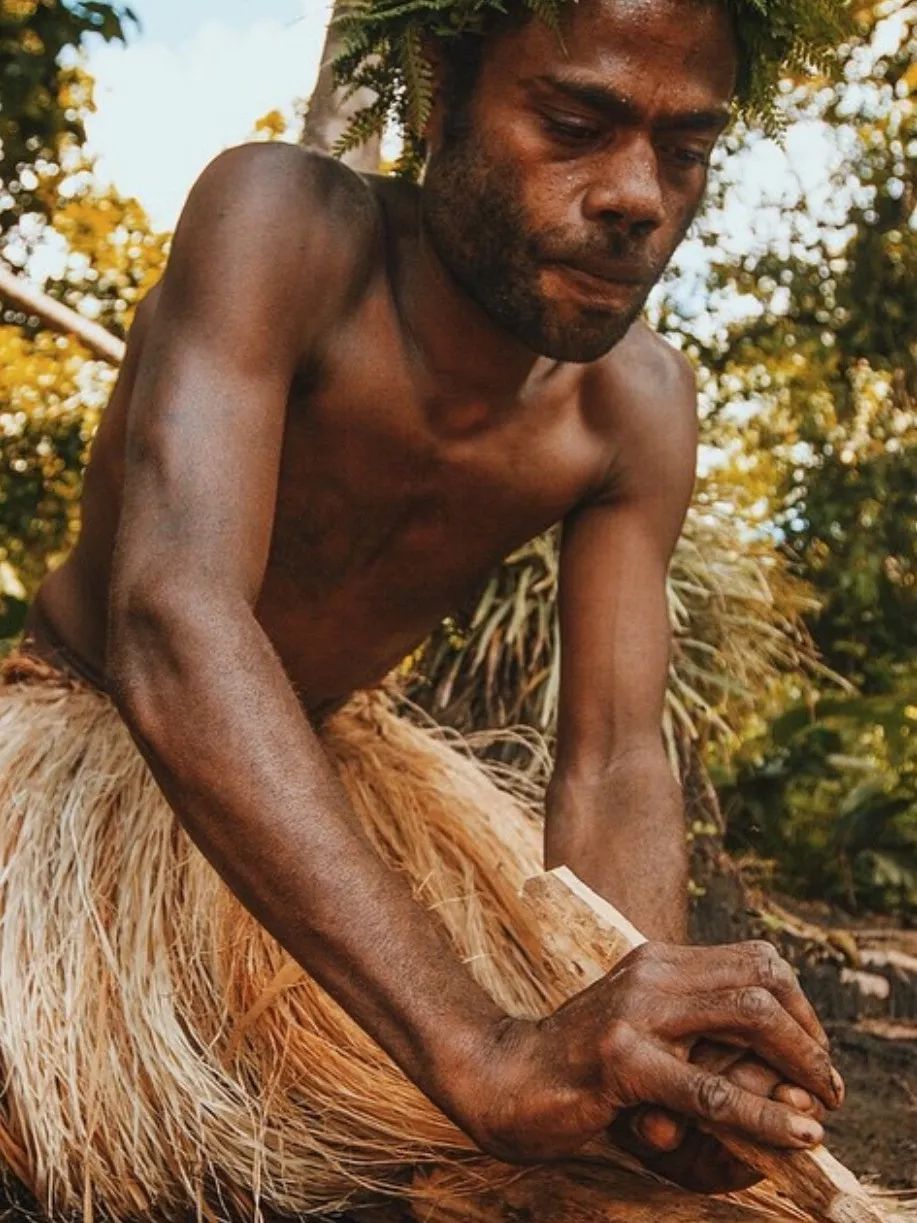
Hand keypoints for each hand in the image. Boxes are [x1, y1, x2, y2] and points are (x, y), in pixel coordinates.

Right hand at [463, 940, 842, 1164]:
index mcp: (657, 960)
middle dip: (808, 1034)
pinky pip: (710, 1089)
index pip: (754, 959)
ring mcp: (634, 1012)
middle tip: (827, 1084)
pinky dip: (763, 1114)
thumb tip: (769, 1063)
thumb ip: (689, 1028)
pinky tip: (793, 1134)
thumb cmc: (575, 1063)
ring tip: (823, 1105)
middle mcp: (651, 973)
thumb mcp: (638, 1029)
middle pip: (760, 980)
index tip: (811, 1051)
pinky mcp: (621, 1060)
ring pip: (747, 1017)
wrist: (501, 1077)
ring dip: (799, 1063)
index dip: (798, 1003)